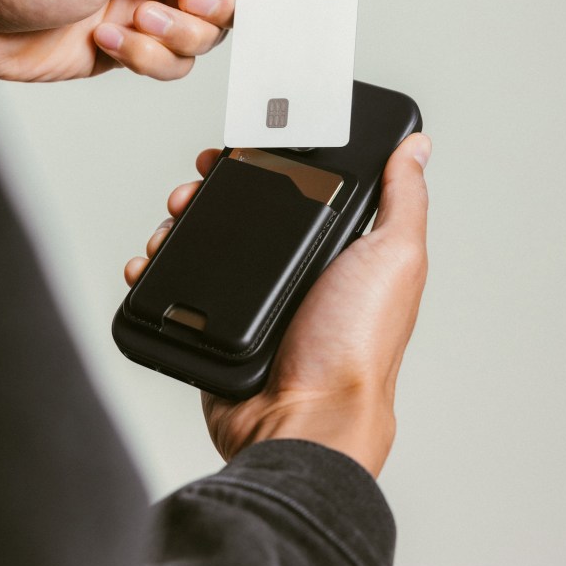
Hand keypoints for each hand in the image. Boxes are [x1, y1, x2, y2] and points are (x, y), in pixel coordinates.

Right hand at [126, 133, 430, 477]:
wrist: (302, 419)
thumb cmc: (357, 346)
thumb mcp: (395, 258)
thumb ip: (404, 200)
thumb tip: (417, 147)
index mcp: (336, 251)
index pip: (295, 189)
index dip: (266, 162)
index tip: (239, 147)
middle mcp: (294, 273)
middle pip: (240, 213)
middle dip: (210, 192)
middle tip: (193, 189)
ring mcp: (252, 302)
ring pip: (202, 245)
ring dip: (178, 226)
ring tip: (169, 223)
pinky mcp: (215, 330)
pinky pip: (177, 290)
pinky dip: (157, 270)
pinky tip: (149, 260)